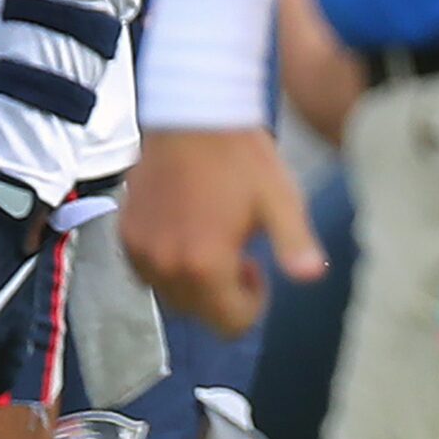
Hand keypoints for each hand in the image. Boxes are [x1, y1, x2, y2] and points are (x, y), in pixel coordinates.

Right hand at [120, 129, 322, 337]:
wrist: (193, 114)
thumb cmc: (242, 157)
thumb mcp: (280, 200)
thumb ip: (295, 244)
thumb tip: (314, 276)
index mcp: (205, 265)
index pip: (229, 324)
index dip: (252, 303)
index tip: (257, 266)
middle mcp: (165, 267)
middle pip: (198, 312)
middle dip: (222, 292)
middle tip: (239, 249)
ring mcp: (139, 252)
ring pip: (170, 294)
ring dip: (193, 280)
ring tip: (214, 235)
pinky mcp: (124, 234)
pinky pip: (147, 270)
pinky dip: (168, 263)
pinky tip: (188, 228)